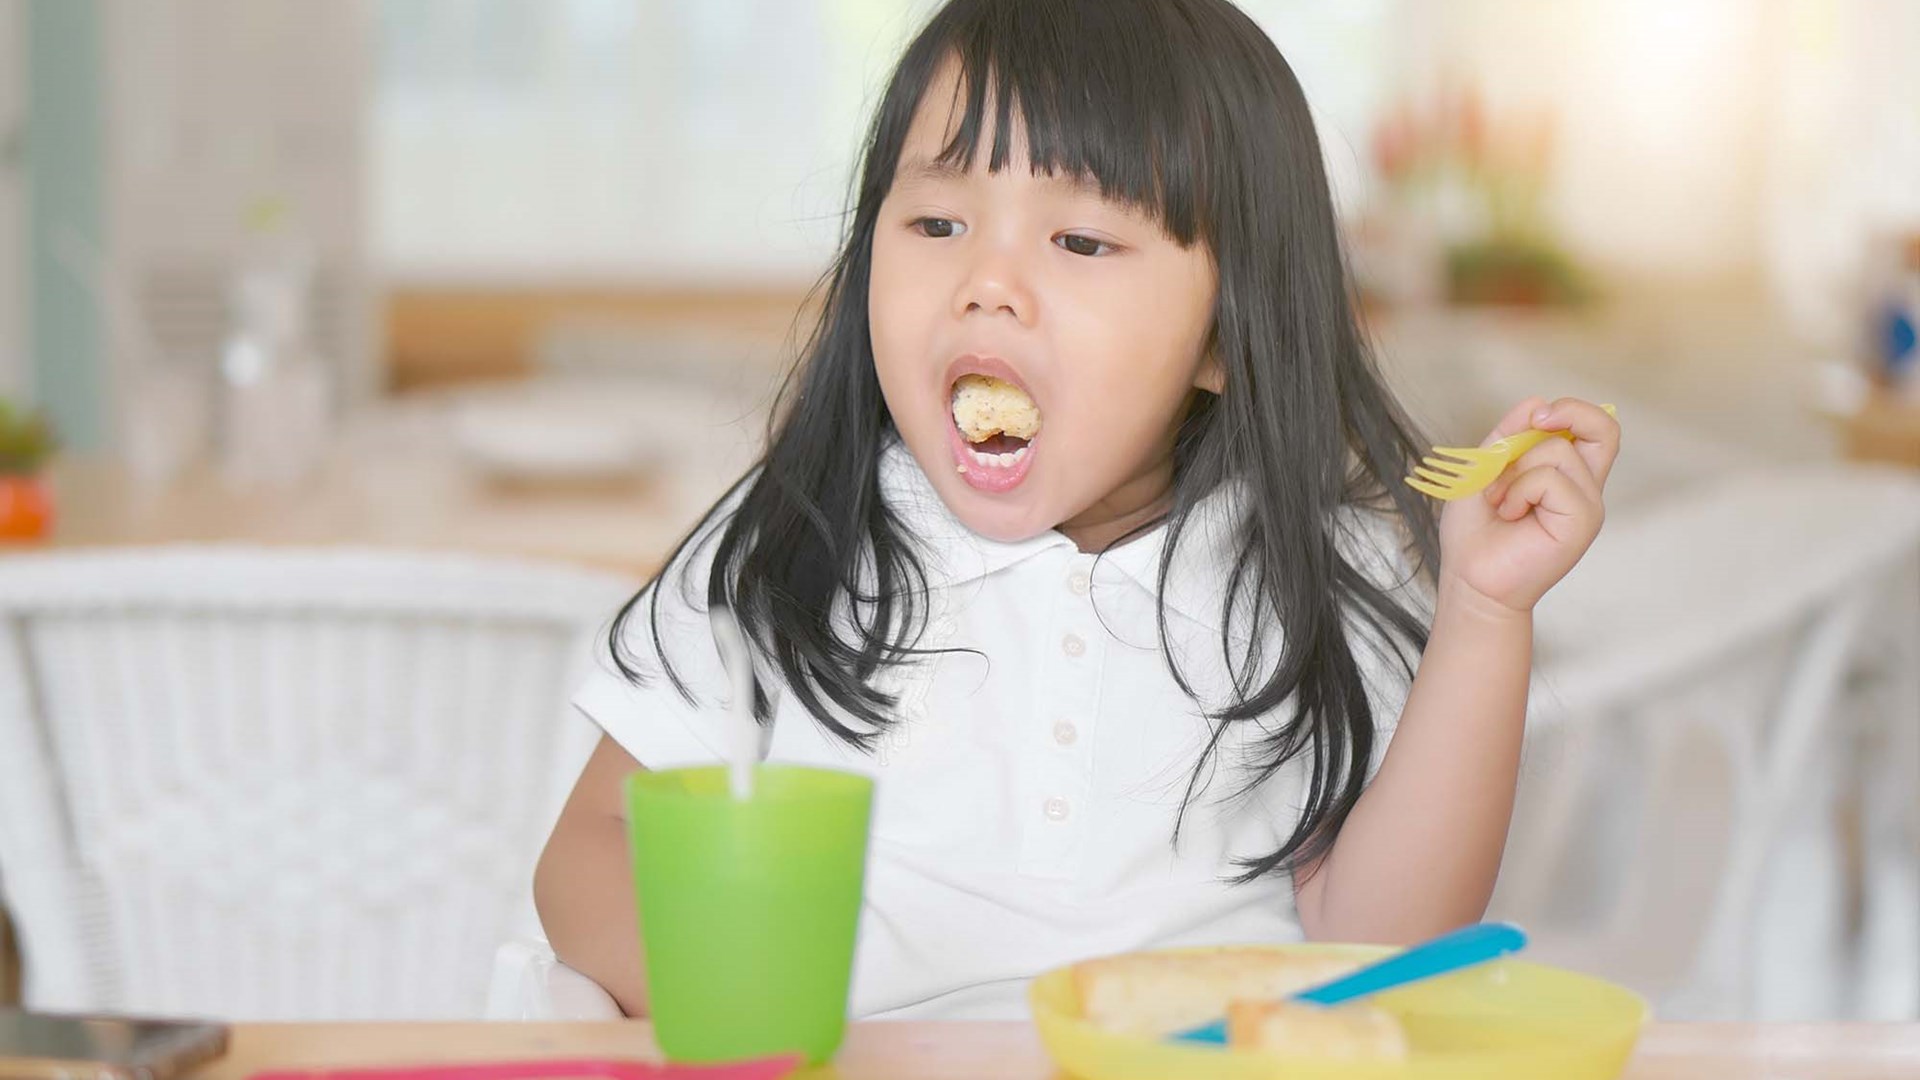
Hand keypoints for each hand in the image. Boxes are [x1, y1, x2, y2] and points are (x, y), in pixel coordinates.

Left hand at [1435, 396, 1619, 617]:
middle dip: (1569, 412)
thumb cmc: (1475, 532)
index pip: (1595, 429)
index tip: (1536, 416)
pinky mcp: (1582, 523)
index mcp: (1566, 475)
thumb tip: (1536, 403)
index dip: (1572, 410)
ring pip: (1558, 451)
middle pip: (1606, 429)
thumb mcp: (1483, 469)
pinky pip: (1551, 480)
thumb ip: (1507, 436)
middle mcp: (1583, 488)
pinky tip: (1511, 514)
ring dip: (1515, 470)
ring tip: (1501, 500)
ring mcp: (1586, 506)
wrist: (1470, 578)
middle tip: (1533, 425)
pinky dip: (1520, 490)